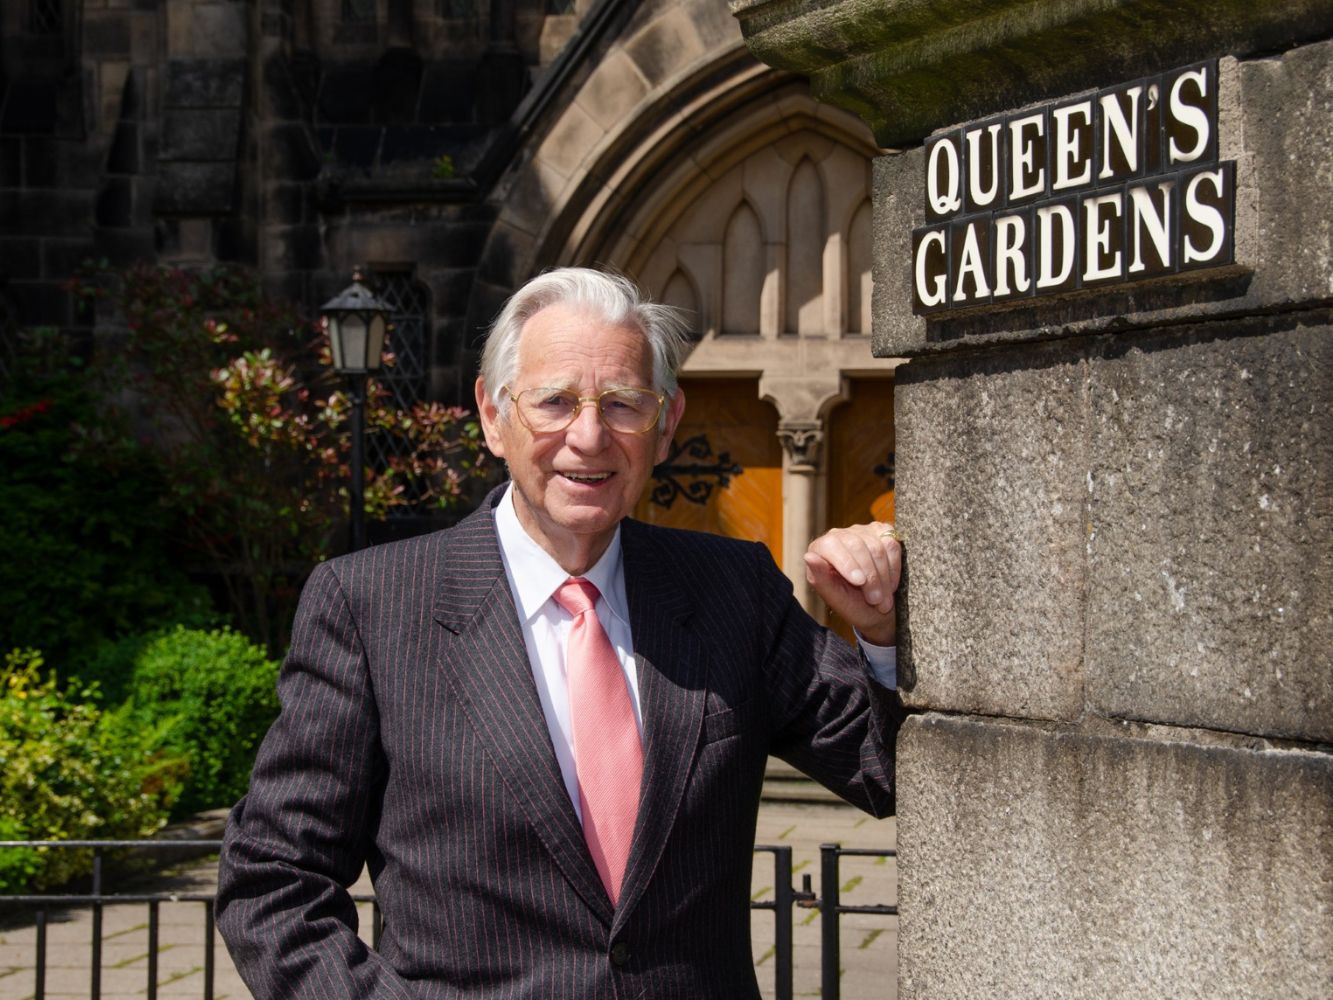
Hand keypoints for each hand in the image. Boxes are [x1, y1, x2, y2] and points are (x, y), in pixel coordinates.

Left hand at [803, 522, 901, 646]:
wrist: (877, 609)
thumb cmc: (852, 605)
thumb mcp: (835, 598)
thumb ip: (820, 578)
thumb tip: (808, 556)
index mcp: (820, 548)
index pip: (831, 544)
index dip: (847, 562)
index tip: (859, 582)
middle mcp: (840, 535)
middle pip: (857, 545)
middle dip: (870, 576)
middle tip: (875, 601)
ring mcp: (862, 531)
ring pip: (877, 546)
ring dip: (884, 577)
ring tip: (883, 599)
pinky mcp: (883, 532)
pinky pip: (892, 545)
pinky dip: (894, 569)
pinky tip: (890, 585)